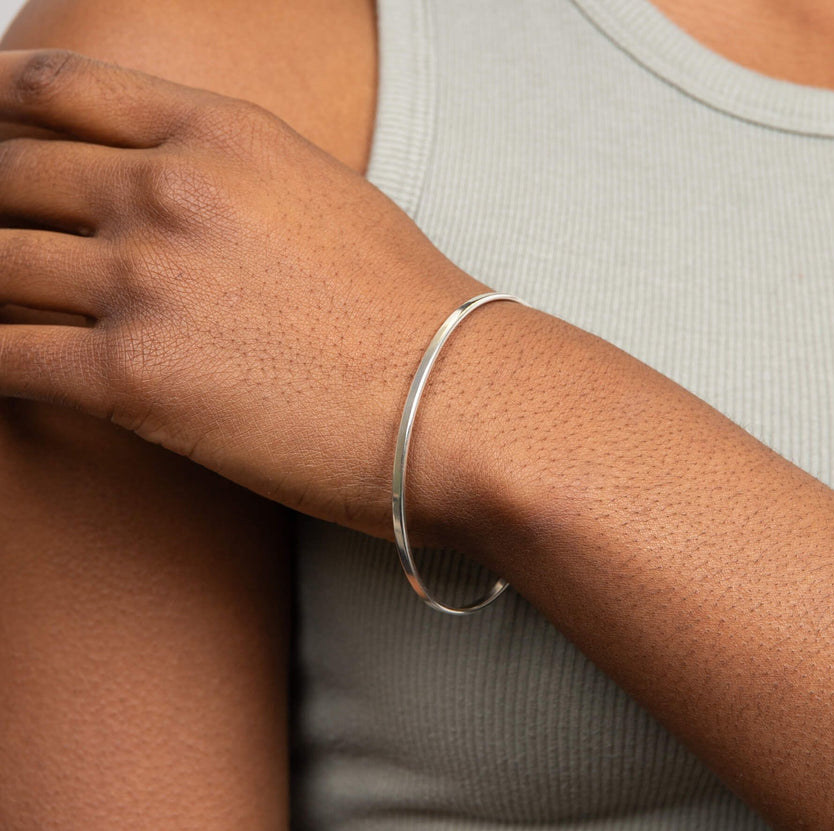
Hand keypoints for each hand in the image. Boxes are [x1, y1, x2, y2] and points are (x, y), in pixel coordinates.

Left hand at [0, 50, 489, 540]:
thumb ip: (239, 182)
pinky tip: (1, 375)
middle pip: (10, 178)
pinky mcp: (133, 379)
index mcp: (220, 138)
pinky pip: (6, 358)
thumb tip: (184, 198)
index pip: (61, 92)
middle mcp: (168, 194)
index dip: (0, 115)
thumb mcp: (327, 200)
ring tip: (0, 313)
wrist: (455, 402)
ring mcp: (145, 282)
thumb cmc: (411, 316)